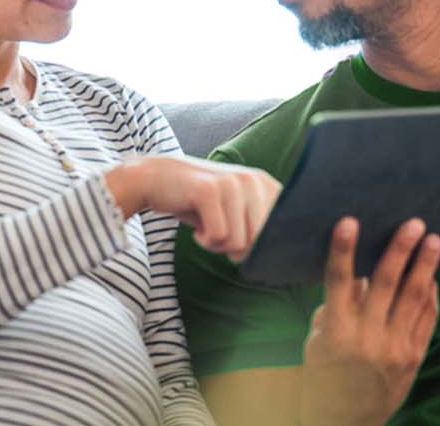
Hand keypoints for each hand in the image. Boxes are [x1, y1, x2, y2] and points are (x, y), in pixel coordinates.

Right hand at [103, 156, 280, 260]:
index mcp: (265, 184)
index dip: (263, 248)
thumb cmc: (200, 203)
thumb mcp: (236, 211)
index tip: (241, 241)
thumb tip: (277, 261)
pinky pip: (218, 237)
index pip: (282, 231)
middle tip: (219, 235)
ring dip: (218, 245)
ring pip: (238, 243)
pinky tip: (197, 229)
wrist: (157, 178)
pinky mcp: (209, 190)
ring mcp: (231, 183)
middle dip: (238, 249)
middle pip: (259, 242)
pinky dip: (204, 241)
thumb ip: (260, 228)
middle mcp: (253, 180)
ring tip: (207, 228)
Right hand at [300, 217, 439, 425]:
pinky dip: (430, 295)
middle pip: (387, 284)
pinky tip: (432, 277)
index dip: (343, 250)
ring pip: (414, 298)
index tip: (349, 221)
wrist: (345, 422)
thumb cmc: (325, 375)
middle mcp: (367, 338)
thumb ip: (337, 306)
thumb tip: (360, 273)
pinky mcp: (413, 358)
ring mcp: (394, 349)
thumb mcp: (318, 341)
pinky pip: (426, 319)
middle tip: (413, 223)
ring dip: (425, 266)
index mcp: (336, 332)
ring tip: (434, 241)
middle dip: (400, 250)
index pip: (339, 282)